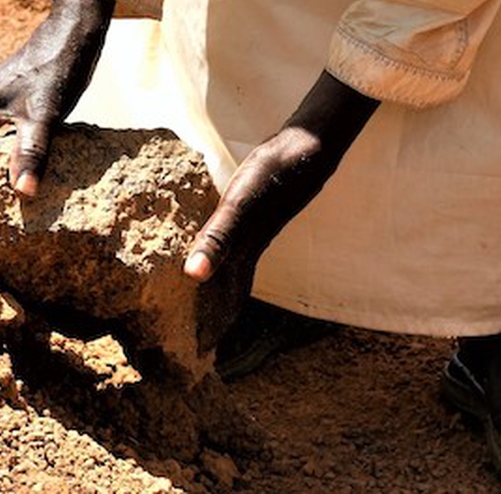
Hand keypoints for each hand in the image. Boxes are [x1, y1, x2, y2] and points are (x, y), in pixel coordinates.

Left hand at [183, 71, 378, 353]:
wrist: (307, 147)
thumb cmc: (271, 174)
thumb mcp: (238, 205)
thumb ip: (218, 238)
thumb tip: (193, 275)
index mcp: (241, 252)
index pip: (225, 299)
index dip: (214, 326)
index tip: (202, 353)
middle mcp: (249, 246)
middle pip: (230, 292)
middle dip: (215, 316)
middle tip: (199, 342)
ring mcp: (254, 230)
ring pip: (233, 271)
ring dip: (218, 290)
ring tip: (203, 305)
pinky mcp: (254, 212)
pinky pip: (234, 245)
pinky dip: (221, 256)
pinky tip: (213, 251)